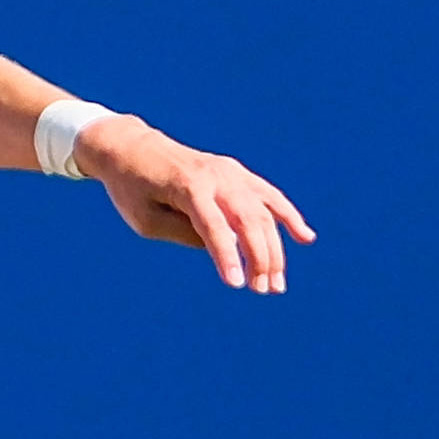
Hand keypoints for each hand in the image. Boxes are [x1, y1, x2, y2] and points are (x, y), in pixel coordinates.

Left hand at [84, 117, 314, 293]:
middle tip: (262, 290)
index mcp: (187, 186)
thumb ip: (184, 233)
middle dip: (258, 257)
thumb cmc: (132, 189)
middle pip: (247, 219)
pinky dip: (288, 216)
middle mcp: (214, 175)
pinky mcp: (235, 172)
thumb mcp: (146, 220)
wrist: (132, 148)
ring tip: (277, 283)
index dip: (226, 255)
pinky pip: (268, 195)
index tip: (236, 284)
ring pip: (263, 211)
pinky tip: (305, 238)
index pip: (212, 225)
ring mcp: (229, 172)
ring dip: (274, 248)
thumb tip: (223, 247)